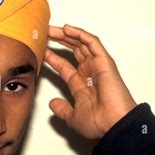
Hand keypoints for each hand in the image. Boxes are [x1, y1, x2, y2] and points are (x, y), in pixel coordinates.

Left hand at [45, 24, 136, 139]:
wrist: (113, 125)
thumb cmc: (99, 124)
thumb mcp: (72, 118)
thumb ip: (62, 109)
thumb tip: (52, 103)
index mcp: (82, 85)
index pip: (64, 66)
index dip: (52, 57)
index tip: (41, 50)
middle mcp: (90, 73)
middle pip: (72, 51)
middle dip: (59, 41)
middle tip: (44, 33)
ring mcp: (97, 66)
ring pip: (81, 44)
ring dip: (66, 35)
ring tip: (52, 28)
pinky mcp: (104, 62)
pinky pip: (92, 43)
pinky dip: (80, 34)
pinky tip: (67, 28)